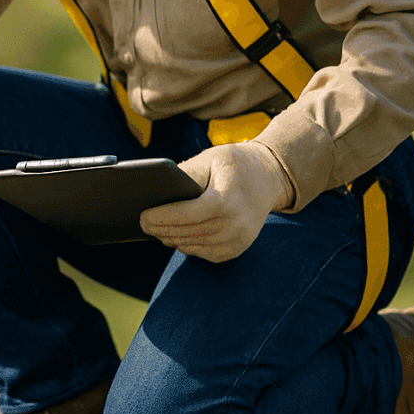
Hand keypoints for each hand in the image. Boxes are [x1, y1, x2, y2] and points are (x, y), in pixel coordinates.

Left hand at [139, 141, 294, 262]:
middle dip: (162, 230)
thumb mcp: (209, 159)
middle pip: (188, 233)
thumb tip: (155, 189)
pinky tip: (176, 238)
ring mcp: (239, 239)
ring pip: (195, 246)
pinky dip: (189, 247)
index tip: (143, 216)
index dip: (162, 217)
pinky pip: (207, 253)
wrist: (270, 177)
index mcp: (227, 201)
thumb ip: (183, 175)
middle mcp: (235, 224)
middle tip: (143, 225)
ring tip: (156, 231)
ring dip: (173, 240)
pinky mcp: (239, 248)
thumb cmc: (234, 164)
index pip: (187, 214)